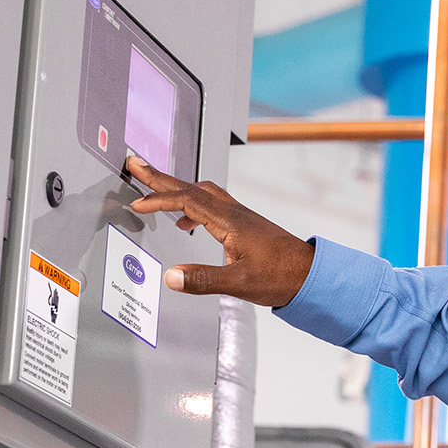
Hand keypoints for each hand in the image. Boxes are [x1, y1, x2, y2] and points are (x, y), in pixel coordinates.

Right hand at [124, 155, 315, 307]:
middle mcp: (234, 212)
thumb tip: (171, 277)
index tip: (137, 203)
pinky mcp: (244, 225)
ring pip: (202, 193)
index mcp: (230, 221)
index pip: (187, 201)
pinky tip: (187, 224)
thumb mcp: (240, 283)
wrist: (311, 274)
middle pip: (191, 187)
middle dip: (161, 178)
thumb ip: (204, 280)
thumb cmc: (282, 276)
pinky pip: (212, 205)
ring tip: (155, 195)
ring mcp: (240, 217)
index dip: (159, 199)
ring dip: (176, 190)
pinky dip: (192, 207)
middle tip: (136, 165)